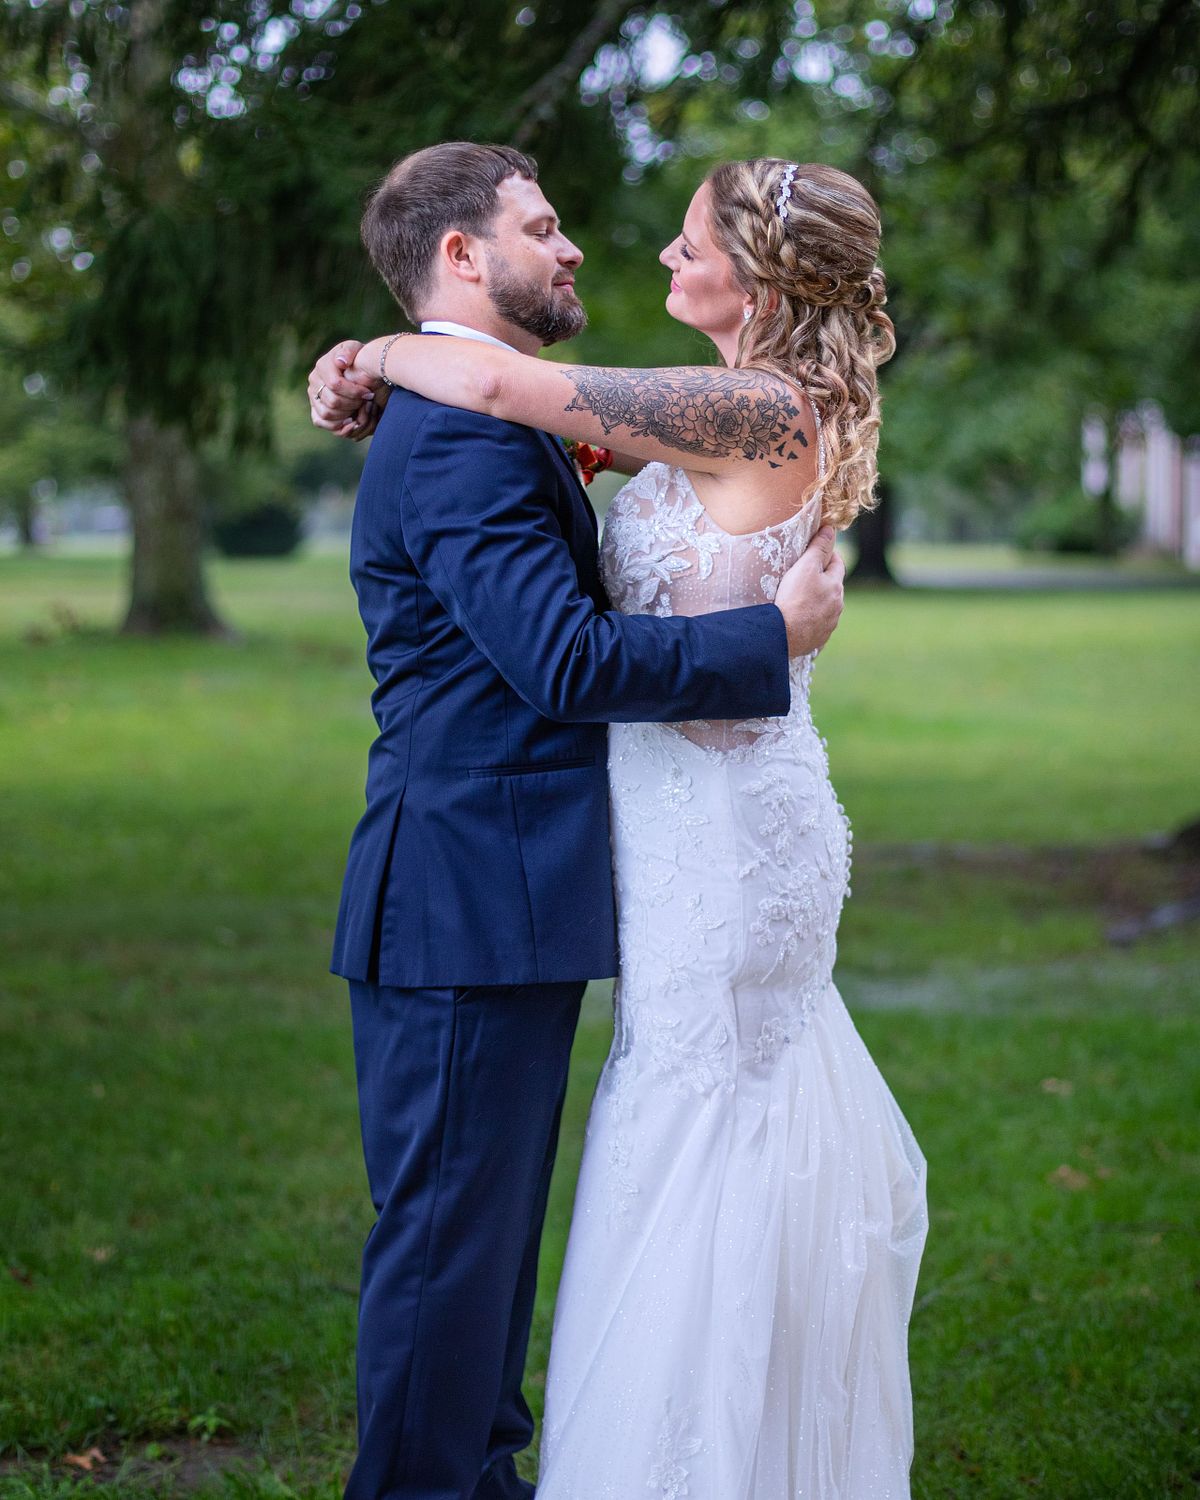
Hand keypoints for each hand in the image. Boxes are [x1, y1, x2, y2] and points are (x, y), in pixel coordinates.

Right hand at [307, 340, 384, 440]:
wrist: (356, 371)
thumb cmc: (358, 360)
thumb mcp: (357, 350)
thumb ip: (349, 352)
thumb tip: (340, 362)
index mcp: (322, 365)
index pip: (335, 384)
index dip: (354, 392)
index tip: (369, 393)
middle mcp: (314, 381)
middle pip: (332, 401)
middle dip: (353, 404)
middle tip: (366, 402)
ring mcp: (313, 396)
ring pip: (327, 414)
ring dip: (347, 415)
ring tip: (360, 410)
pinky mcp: (315, 409)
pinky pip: (320, 422)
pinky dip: (337, 426)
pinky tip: (351, 422)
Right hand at [773, 525, 844, 656]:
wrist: (784, 635)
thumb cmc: (794, 598)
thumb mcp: (805, 567)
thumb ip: (818, 548)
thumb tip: (830, 530)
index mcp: (836, 587)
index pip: (837, 564)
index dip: (828, 555)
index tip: (816, 553)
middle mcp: (837, 607)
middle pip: (832, 587)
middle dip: (822, 580)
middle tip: (804, 576)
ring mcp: (828, 625)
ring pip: (825, 607)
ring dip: (817, 602)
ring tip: (799, 600)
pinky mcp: (817, 640)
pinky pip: (816, 626)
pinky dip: (810, 621)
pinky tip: (798, 621)